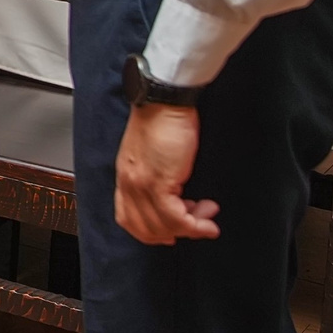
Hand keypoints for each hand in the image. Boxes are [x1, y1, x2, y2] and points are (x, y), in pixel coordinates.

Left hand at [113, 103, 219, 244]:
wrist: (165, 99)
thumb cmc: (162, 117)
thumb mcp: (152, 151)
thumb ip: (155, 173)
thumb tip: (175, 193)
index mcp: (125, 175)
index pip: (128, 217)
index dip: (150, 231)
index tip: (170, 232)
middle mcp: (129, 182)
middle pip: (145, 228)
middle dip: (173, 233)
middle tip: (194, 226)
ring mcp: (141, 184)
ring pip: (162, 226)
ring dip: (190, 229)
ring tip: (207, 219)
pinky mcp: (158, 182)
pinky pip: (175, 217)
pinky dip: (194, 224)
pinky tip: (207, 220)